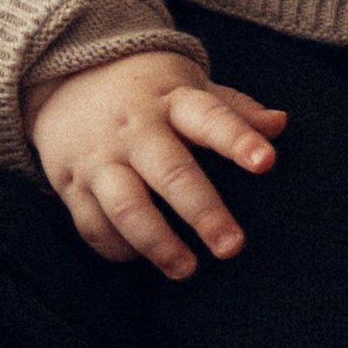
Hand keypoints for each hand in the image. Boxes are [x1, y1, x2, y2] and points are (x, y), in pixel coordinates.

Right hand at [28, 53, 288, 279]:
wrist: (67, 77)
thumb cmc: (149, 90)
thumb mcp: (190, 85)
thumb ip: (234, 109)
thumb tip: (280, 124)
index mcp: (172, 100)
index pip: (210, 118)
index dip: (238, 139)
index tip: (266, 162)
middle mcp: (135, 129)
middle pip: (170, 172)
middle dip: (203, 212)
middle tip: (232, 247)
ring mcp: (100, 157)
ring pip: (126, 206)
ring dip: (157, 242)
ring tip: (187, 270)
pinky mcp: (70, 183)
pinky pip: (92, 223)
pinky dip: (116, 247)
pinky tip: (140, 259)